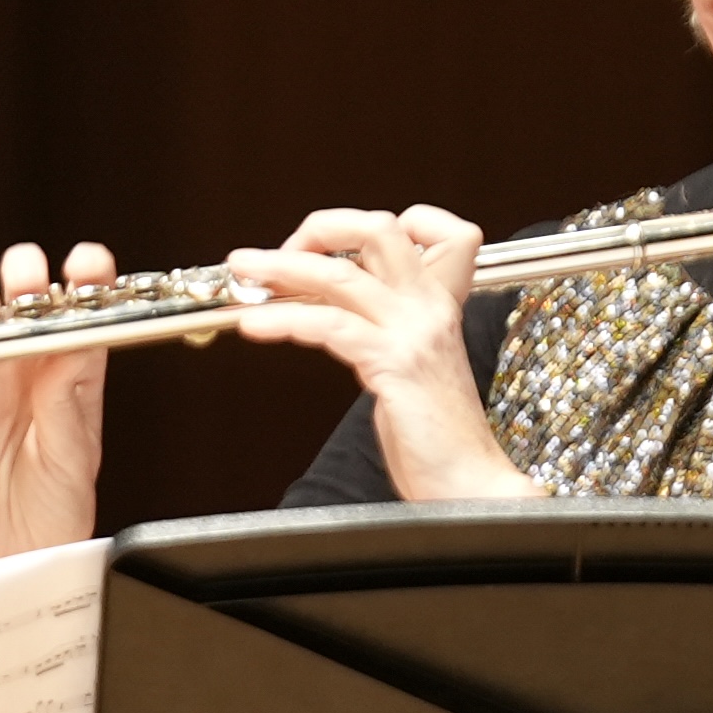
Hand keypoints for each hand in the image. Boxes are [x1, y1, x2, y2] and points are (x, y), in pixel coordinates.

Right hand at [0, 239, 117, 569]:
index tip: (87, 263)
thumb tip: (68, 353)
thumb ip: (66, 403)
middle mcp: (35, 368)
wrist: (18, 555)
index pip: (85, 313)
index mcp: (77, 374)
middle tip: (29, 281)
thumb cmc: (60, 508)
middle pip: (29, 304)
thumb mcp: (75, 455)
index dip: (88, 280)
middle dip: (28, 280)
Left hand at [228, 205, 540, 503]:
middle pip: (377, 229)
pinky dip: (283, 318)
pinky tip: (253, 324)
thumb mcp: (410, 369)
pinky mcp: (396, 364)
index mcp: (438, 304)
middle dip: (319, 227)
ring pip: (341, 273)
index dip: (368, 227)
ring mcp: (415, 332)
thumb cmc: (437, 439)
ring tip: (242, 269)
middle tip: (275, 253)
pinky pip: (329, 324)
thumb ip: (381, 332)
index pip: (422, 229)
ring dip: (280, 265)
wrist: (469, 486)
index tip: (322, 247)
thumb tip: (327, 312)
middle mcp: (430, 308)